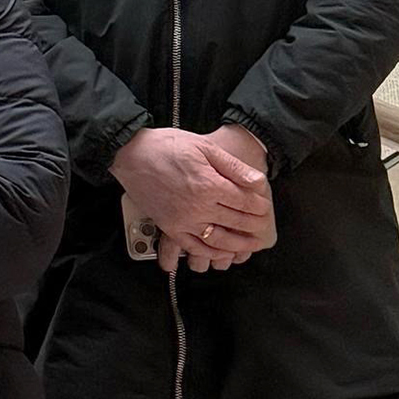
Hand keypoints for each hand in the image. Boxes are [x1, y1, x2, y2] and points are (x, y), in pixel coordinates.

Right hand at [160, 124, 277, 272]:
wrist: (132, 155)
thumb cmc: (168, 146)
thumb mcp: (205, 147)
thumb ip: (233, 167)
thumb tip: (258, 182)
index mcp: (210, 185)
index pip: (245, 203)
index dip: (260, 207)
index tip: (266, 208)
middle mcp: (198, 207)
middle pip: (236, 223)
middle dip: (255, 226)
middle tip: (265, 228)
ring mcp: (183, 221)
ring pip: (218, 241)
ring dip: (238, 245)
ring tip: (251, 245)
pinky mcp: (169, 228)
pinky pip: (193, 247)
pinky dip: (210, 253)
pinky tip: (221, 252)